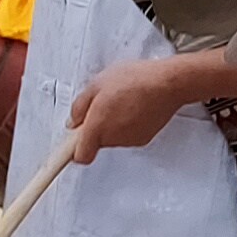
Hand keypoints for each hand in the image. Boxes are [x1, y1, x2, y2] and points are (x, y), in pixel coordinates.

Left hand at [66, 54, 205, 153]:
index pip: (80, 156)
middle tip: (102, 105)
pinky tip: (135, 106)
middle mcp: (113, 139)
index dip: (73, 152)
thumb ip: (80, 106)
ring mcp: (130, 140)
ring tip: (122, 100)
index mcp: (97, 127)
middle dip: (96, 127)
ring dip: (113, 124)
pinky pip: (128, 134)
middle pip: (96, 142)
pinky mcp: (144, 138)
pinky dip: (128, 124)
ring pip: (113, 138)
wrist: (168, 83)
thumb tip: (74, 120)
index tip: (68, 148)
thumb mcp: (97, 83)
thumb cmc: (135, 79)